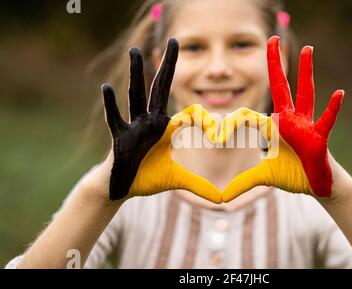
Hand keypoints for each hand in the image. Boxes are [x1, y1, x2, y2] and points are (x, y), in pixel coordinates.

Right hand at [103, 39, 220, 202]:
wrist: (123, 188)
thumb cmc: (148, 178)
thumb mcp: (178, 180)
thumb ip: (199, 186)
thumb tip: (222, 200)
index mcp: (167, 128)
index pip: (190, 113)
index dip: (204, 121)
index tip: (216, 134)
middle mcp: (151, 121)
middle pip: (161, 87)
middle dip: (168, 64)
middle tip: (174, 39)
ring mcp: (134, 127)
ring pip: (136, 96)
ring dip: (136, 74)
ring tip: (135, 51)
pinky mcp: (119, 137)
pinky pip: (115, 119)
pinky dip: (111, 105)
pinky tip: (107, 87)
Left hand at [221, 36, 343, 200]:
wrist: (315, 185)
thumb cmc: (292, 175)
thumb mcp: (263, 178)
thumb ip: (243, 182)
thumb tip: (222, 198)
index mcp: (273, 127)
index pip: (248, 116)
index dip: (231, 125)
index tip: (217, 138)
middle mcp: (288, 120)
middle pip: (280, 87)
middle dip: (275, 64)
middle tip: (272, 39)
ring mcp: (305, 126)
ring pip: (304, 94)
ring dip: (306, 72)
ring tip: (308, 49)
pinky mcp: (319, 137)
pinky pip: (326, 121)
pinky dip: (332, 109)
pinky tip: (338, 93)